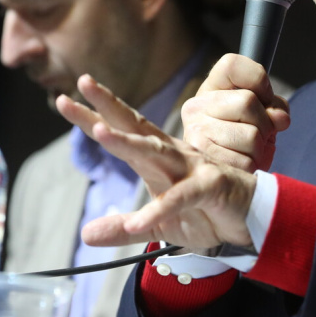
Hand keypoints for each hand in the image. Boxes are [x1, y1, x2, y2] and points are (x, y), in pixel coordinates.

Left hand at [56, 74, 255, 249]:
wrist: (252, 222)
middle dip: (107, 106)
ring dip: (127, 142)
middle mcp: (171, 156)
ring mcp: (191, 168)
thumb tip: (86, 234)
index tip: (64, 99)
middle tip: (82, 82)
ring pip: (155, 152)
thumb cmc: (205, 214)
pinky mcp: (210, 187)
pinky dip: (160, 209)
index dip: (93, 115)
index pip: (121, 130)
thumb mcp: (158, 226)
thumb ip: (123, 229)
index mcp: (156, 159)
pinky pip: (181, 198)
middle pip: (134, 127)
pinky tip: (138, 221)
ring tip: (100, 132)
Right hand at [180, 53, 290, 171]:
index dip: (259, 81)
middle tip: (258, 134)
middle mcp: (196, 105)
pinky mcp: (203, 159)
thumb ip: (275, 107)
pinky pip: (245, 162)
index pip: (232, 65)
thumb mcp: (262, 114)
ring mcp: (195, 131)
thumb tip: (280, 119)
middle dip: (265, 123)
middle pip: (247, 101)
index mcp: (211, 87)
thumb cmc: (244, 138)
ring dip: (259, 149)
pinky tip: (241, 164)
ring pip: (251, 135)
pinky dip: (252, 166)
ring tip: (247, 151)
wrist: (222, 173)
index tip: (264, 99)